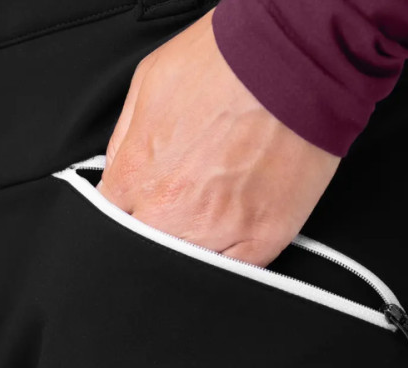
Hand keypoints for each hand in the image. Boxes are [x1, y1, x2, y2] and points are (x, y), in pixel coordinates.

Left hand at [98, 9, 340, 267]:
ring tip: (212, 210)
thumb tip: (116, 172)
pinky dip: (231, 259)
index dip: (128, 211)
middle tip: (182, 203)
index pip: (112, 219)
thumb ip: (125, 139)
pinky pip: (236, 272)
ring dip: (193, 246)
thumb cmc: (228, 61)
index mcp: (138, 175)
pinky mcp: (263, 239)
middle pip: (147, 249)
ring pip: (188, 265)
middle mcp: (172, 211)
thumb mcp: (150, 82)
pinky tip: (237, 229)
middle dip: (156, 231)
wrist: (295, 55)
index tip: (142, 203)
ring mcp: (219, 230)